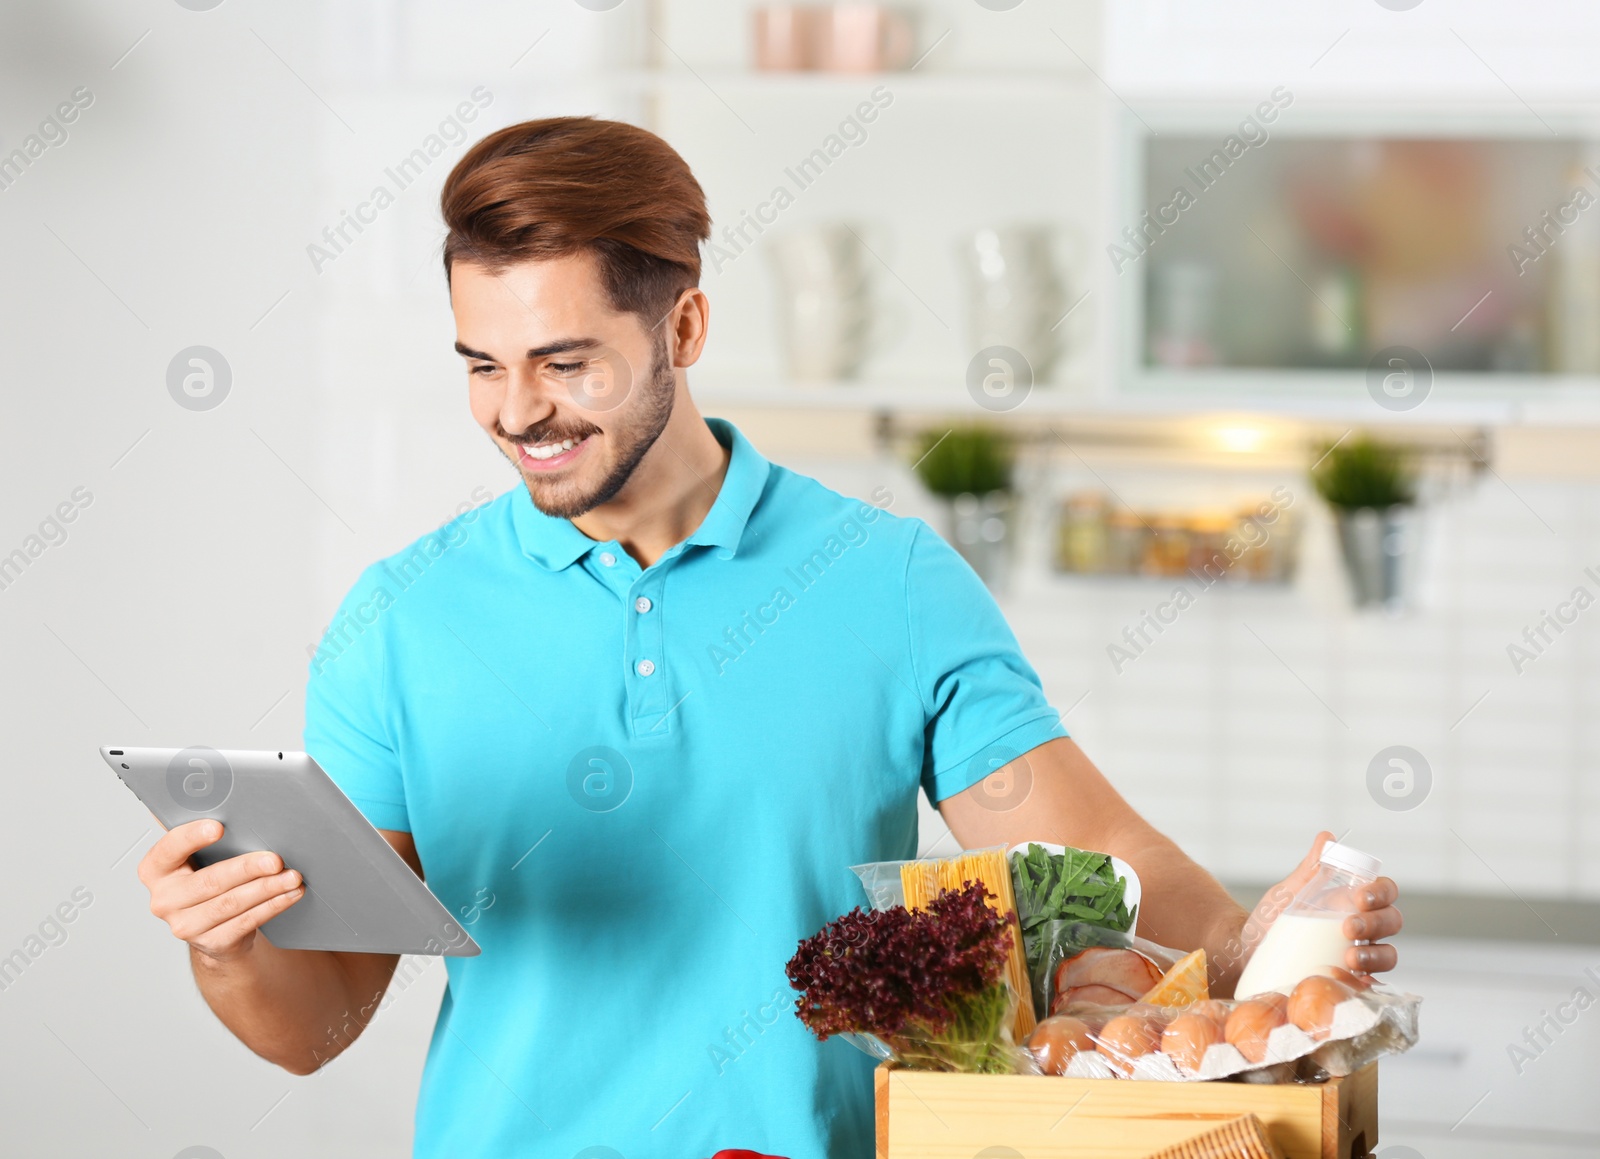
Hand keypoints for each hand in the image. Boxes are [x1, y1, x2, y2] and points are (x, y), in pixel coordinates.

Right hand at [137, 820, 304, 962]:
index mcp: (156, 871)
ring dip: (268, 888)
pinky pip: (247, 922)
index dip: (192, 837)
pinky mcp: (211, 942)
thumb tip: (221, 796)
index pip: (168, 849)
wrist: (214, 926)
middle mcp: (165, 900)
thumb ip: (203, 834)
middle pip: (209, 881)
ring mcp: (185, 926)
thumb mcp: (199, 856)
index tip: (218, 827)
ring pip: (232, 903)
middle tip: (275, 859)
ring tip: (292, 876)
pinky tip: (289, 894)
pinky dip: (273, 905)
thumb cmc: (208, 879)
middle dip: (247, 868)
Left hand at [1245, 831, 1400, 980]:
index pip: (1385, 891)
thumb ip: (1310, 869)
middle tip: (1349, 927)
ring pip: (1388, 954)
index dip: (1381, 892)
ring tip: (1351, 958)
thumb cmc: (1272, 920)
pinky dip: (1368, 984)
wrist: (1248, 953)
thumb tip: (1326, 837)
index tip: (1360, 896)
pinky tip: (1356, 982)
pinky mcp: (1350, 981)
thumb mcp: (1288, 893)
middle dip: (1376, 923)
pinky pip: (1371, 986)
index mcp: (1353, 902)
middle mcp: (1364, 928)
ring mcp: (1360, 956)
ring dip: (1376, 955)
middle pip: (1392, 921)